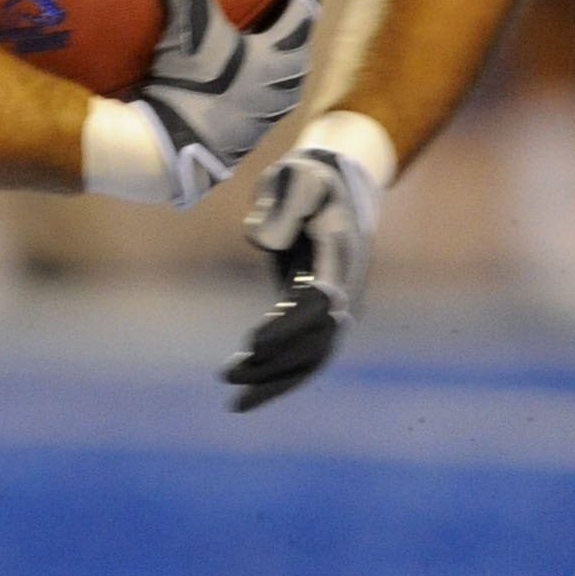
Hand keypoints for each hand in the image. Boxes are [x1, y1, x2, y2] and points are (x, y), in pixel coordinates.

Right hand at [120, 0, 319, 206]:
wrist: (168, 152)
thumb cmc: (189, 90)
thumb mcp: (191, 32)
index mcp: (287, 56)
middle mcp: (287, 83)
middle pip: (296, 31)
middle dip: (281, 2)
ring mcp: (268, 110)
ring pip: (278, 61)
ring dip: (264, 37)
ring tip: (240, 20)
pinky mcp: (246, 128)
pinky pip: (257, 84)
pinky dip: (246, 63)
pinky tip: (218, 60)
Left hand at [223, 145, 379, 410]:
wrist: (337, 182)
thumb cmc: (309, 177)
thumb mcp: (295, 177)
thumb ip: (281, 203)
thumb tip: (263, 241)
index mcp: (340, 258)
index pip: (320, 306)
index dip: (288, 329)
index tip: (251, 344)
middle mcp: (345, 288)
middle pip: (319, 343)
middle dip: (276, 365)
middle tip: (229, 377)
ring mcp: (336, 304)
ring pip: (313, 357)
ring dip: (276, 379)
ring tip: (234, 398)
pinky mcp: (316, 310)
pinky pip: (304, 351)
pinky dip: (278, 370)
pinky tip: (243, 378)